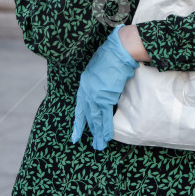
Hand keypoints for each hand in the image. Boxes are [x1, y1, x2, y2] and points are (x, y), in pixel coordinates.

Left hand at [71, 24, 138, 149]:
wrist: (119, 51)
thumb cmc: (113, 56)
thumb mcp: (101, 69)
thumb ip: (100, 81)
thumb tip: (105, 88)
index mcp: (84, 82)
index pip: (79, 104)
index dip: (78, 117)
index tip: (76, 128)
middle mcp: (86, 89)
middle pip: (85, 113)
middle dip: (84, 128)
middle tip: (78, 140)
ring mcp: (94, 94)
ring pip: (95, 117)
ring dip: (97, 132)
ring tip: (98, 144)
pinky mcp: (104, 97)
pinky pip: (104, 116)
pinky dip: (105, 127)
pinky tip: (106, 136)